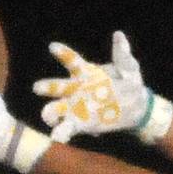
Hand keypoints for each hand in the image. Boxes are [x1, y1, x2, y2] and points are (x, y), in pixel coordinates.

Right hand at [33, 31, 148, 140]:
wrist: (135, 107)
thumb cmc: (129, 82)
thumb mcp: (128, 67)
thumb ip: (122, 55)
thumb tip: (119, 35)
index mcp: (85, 73)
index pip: (71, 60)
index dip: (62, 53)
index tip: (52, 47)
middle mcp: (75, 90)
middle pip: (56, 87)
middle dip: (46, 87)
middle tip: (37, 88)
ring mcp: (75, 108)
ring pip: (55, 110)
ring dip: (50, 114)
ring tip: (52, 120)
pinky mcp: (79, 124)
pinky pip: (65, 129)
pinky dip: (61, 134)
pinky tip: (59, 137)